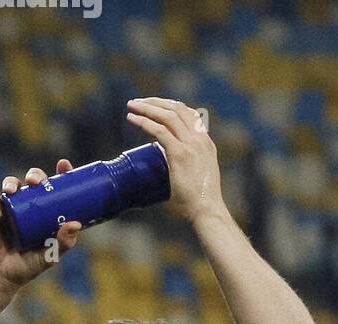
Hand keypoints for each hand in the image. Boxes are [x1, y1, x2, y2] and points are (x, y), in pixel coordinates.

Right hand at [0, 160, 81, 296]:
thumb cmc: (26, 268)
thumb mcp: (49, 257)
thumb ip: (63, 243)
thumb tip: (75, 223)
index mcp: (45, 213)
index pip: (54, 188)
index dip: (60, 174)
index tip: (63, 165)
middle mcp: (28, 208)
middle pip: (32, 182)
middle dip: (35, 175)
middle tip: (35, 181)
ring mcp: (10, 211)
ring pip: (11, 186)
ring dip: (11, 182)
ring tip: (12, 190)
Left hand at [125, 97, 224, 225]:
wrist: (206, 208)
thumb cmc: (198, 199)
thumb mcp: (196, 175)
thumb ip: (184, 165)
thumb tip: (168, 165)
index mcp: (205, 142)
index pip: (189, 114)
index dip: (170, 106)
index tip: (154, 106)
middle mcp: (200, 139)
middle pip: (177, 109)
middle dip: (156, 102)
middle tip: (138, 102)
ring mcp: (191, 145)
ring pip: (168, 116)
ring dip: (147, 108)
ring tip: (131, 106)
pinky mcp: (180, 154)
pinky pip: (160, 131)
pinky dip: (144, 122)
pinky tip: (132, 119)